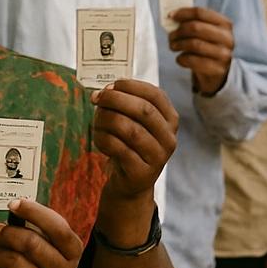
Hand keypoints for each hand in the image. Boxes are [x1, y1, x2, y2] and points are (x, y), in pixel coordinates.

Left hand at [91, 79, 178, 198]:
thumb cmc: (129, 145)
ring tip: (96, 121)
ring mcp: (158, 157)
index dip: (131, 86)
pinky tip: (99, 138)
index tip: (110, 85)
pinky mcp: (142, 172)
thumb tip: (102, 93)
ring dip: (106, 119)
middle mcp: (169, 138)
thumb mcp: (133, 122)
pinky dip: (103, 138)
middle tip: (96, 98)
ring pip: (130, 129)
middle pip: (144, 110)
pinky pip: (118, 148)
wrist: (130, 182)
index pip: (156, 95)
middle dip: (115, 99)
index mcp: (170, 120)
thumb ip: (122, 104)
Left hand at [168, 6, 233, 95]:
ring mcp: (224, 54)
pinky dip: (181, 58)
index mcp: (224, 23)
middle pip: (196, 27)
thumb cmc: (206, 46)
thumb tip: (172, 16)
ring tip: (173, 46)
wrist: (217, 70)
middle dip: (179, 31)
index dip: (183, 13)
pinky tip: (180, 58)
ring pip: (194, 44)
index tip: (170, 16)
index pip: (200, 13)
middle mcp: (227, 38)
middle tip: (171, 36)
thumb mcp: (205, 32)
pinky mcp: (217, 69)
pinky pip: (193, 61)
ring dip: (178, 44)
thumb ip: (192, 22)